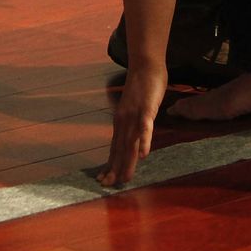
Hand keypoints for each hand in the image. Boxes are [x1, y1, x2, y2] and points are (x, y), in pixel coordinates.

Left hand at [98, 62, 167, 186]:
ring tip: (125, 178)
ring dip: (128, 162)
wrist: (145, 64)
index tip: (103, 179)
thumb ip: (132, 123)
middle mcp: (124, 121)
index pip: (114, 147)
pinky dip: (144, 140)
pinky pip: (145, 127)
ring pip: (131, 142)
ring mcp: (135, 115)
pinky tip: (144, 154)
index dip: (110, 164)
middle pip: (120, 149)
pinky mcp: (147, 108)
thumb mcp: (133, 107)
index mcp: (121, 122)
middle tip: (108, 185)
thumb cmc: (142, 86)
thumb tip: (132, 137)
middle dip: (115, 169)